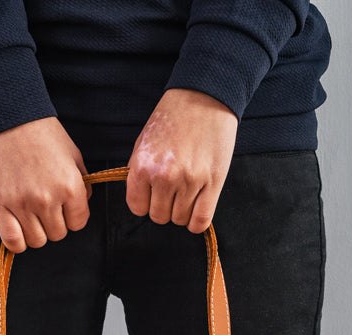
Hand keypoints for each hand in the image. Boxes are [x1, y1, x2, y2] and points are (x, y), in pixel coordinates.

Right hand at [0, 116, 91, 252]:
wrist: (8, 116)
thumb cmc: (41, 132)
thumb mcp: (73, 154)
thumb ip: (82, 184)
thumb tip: (82, 206)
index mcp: (69, 187)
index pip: (78, 223)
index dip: (73, 216)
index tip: (64, 206)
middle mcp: (47, 199)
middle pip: (58, 234)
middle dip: (55, 222)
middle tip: (46, 205)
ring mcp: (22, 204)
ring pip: (37, 241)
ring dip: (36, 231)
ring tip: (31, 214)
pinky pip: (13, 241)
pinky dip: (17, 241)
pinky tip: (18, 228)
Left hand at [126, 88, 237, 232]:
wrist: (205, 96)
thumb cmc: (174, 117)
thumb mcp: (145, 142)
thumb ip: (140, 173)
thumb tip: (141, 200)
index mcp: (144, 166)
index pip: (137, 207)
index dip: (145, 203)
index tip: (152, 194)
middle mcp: (165, 177)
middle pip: (159, 216)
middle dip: (164, 207)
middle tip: (172, 190)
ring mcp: (190, 181)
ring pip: (179, 219)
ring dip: (182, 211)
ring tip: (187, 191)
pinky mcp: (213, 183)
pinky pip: (201, 220)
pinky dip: (196, 221)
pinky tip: (197, 209)